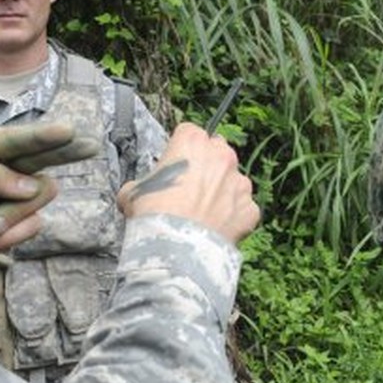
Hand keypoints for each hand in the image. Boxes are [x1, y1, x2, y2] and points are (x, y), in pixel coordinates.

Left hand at [0, 122, 98, 290]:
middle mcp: (1, 169)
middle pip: (43, 157)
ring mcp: (11, 197)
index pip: (16, 140)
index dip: (43, 136)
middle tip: (89, 145)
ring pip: (40, 196)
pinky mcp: (16, 223)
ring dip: (15, 215)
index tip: (67, 131)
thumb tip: (31, 185)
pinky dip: (10, 236)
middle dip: (65, 151)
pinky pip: (33, 225)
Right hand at [118, 122, 258, 244]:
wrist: (175, 249)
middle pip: (218, 151)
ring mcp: (239, 182)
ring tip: (203, 213)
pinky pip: (243, 208)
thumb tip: (137, 193)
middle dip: (206, 166)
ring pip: (233, 180)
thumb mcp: (132, 192)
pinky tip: (215, 228)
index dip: (180, 150)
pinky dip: (233, 216)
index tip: (174, 165)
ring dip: (222, 191)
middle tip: (190, 189)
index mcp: (192, 142)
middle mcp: (221, 156)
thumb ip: (141, 183)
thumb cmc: (154, 216)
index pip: (189, 133)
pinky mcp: (250, 208)